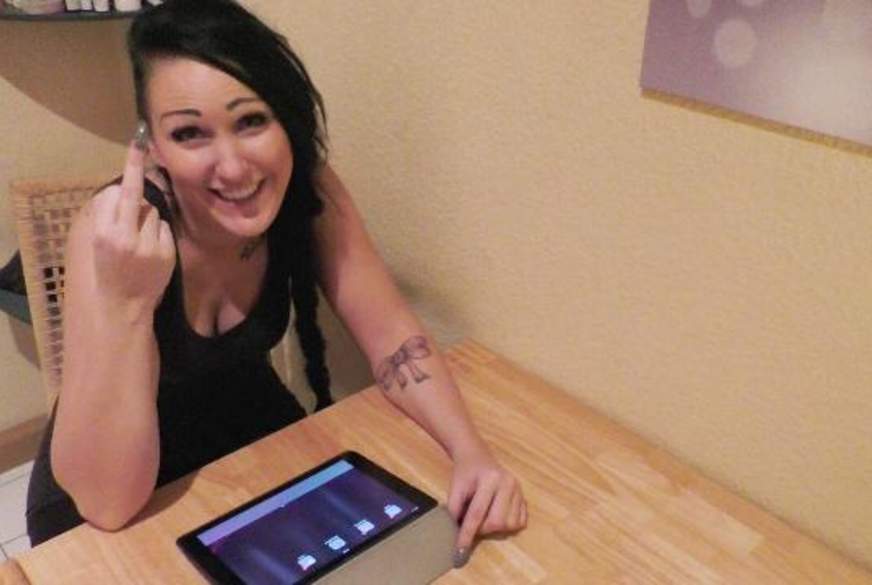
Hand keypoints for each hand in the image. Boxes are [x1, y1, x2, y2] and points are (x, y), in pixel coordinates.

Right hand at [91, 139, 174, 318]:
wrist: (123, 305)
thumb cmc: (108, 269)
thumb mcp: (99, 241)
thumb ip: (109, 215)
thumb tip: (123, 186)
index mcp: (104, 232)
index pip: (117, 192)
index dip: (129, 169)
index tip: (137, 144)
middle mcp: (126, 237)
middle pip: (137, 195)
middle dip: (138, 175)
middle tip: (140, 158)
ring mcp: (149, 246)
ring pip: (153, 212)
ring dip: (147, 217)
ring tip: (138, 238)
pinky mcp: (166, 253)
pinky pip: (164, 227)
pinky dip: (158, 232)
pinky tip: (151, 248)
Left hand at [446, 444, 527, 566]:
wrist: (477, 456)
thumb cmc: (465, 472)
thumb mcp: (455, 487)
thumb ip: (454, 510)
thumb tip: (456, 533)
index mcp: (490, 479)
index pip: (477, 513)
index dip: (467, 533)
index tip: (459, 550)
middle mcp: (508, 483)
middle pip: (497, 522)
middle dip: (482, 530)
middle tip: (473, 524)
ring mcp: (519, 490)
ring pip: (509, 525)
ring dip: (495, 528)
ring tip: (485, 517)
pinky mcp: (524, 496)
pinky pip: (520, 522)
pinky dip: (508, 525)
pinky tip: (497, 515)